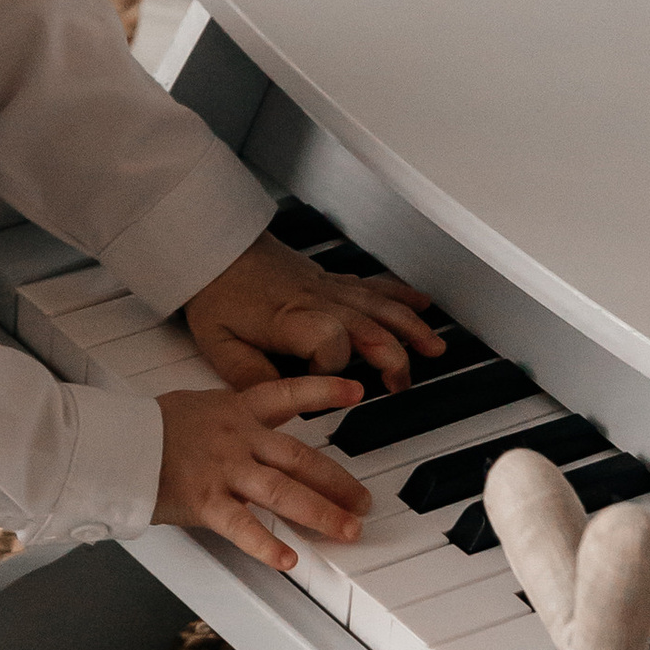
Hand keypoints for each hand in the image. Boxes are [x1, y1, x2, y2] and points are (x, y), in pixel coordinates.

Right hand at [154, 376, 370, 572]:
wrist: (110, 444)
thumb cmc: (146, 429)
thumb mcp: (193, 407)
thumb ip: (226, 419)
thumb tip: (248, 430)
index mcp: (236, 410)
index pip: (287, 394)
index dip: (324, 391)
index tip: (356, 391)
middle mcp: (237, 438)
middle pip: (300, 459)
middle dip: (338, 483)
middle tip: (363, 503)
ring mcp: (223, 470)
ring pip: (283, 491)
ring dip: (321, 513)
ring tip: (348, 530)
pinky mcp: (204, 500)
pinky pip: (242, 526)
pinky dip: (266, 545)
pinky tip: (288, 560)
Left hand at [183, 229, 444, 392]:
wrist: (216, 247)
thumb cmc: (216, 293)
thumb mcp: (220, 344)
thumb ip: (250, 376)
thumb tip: (281, 402)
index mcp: (290, 318)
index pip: (329, 344)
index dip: (331, 371)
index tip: (323, 390)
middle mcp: (317, 301)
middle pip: (367, 327)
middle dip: (392, 357)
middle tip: (400, 386)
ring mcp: (329, 288)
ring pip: (381, 305)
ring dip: (410, 327)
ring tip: (434, 349)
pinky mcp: (331, 280)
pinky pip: (374, 286)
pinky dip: (401, 295)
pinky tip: (423, 304)